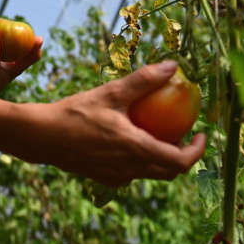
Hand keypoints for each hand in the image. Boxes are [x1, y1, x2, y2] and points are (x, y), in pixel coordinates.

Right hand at [24, 61, 206, 186]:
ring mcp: (117, 177)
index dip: (196, 151)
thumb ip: (144, 80)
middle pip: (169, 171)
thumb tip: (173, 66)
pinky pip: (132, 172)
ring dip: (161, 156)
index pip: (180, 162)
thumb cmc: (75, 112)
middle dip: (182, 154)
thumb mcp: (112, 92)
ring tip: (158, 130)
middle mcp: (130, 169)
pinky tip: (131, 136)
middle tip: (183, 131)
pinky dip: (141, 158)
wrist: (42, 137)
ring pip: (151, 172)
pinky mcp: (104, 177)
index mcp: (136, 150)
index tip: (201, 133)